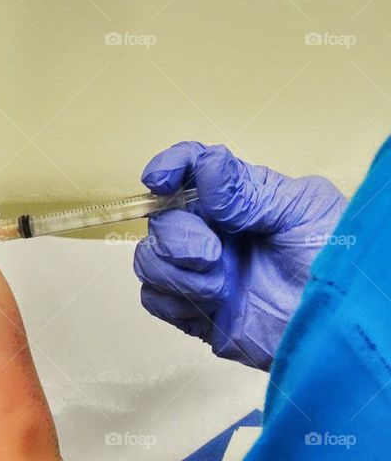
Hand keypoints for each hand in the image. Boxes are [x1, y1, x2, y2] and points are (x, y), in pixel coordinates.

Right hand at [133, 141, 346, 370]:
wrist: (345, 330)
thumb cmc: (338, 263)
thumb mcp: (303, 212)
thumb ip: (248, 191)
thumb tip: (203, 164)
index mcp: (238, 200)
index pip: (189, 168)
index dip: (167, 167)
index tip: (159, 181)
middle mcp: (214, 233)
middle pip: (161, 218)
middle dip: (176, 234)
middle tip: (211, 254)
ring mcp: (203, 273)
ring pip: (150, 258)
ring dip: (173, 271)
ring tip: (217, 287)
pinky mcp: (198, 313)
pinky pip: (156, 299)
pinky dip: (171, 299)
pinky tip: (206, 304)